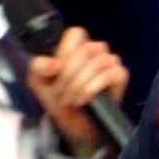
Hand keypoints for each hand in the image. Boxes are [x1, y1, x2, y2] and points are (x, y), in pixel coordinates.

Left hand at [27, 26, 128, 156]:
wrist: (73, 125)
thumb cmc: (59, 99)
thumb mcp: (38, 82)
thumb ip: (38, 67)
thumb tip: (54, 64)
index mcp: (77, 47)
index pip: (76, 34)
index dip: (65, 52)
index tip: (55, 72)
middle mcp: (96, 51)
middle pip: (87, 49)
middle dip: (69, 75)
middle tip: (60, 93)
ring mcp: (110, 62)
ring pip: (98, 62)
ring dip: (79, 84)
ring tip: (70, 99)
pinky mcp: (120, 76)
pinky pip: (110, 74)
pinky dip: (93, 87)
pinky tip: (84, 99)